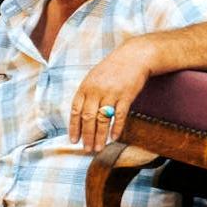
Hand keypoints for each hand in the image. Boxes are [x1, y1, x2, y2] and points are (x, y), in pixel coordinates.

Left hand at [69, 37, 154, 151]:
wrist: (133, 57)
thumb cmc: (112, 69)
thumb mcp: (94, 78)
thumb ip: (87, 95)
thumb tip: (80, 116)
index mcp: (86, 87)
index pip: (75, 110)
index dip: (74, 127)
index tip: (74, 140)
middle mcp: (96, 90)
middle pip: (88, 118)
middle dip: (86, 136)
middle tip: (86, 149)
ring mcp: (111, 93)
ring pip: (102, 119)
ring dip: (99, 136)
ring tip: (98, 148)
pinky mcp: (126, 96)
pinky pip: (119, 116)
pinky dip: (116, 128)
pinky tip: (113, 138)